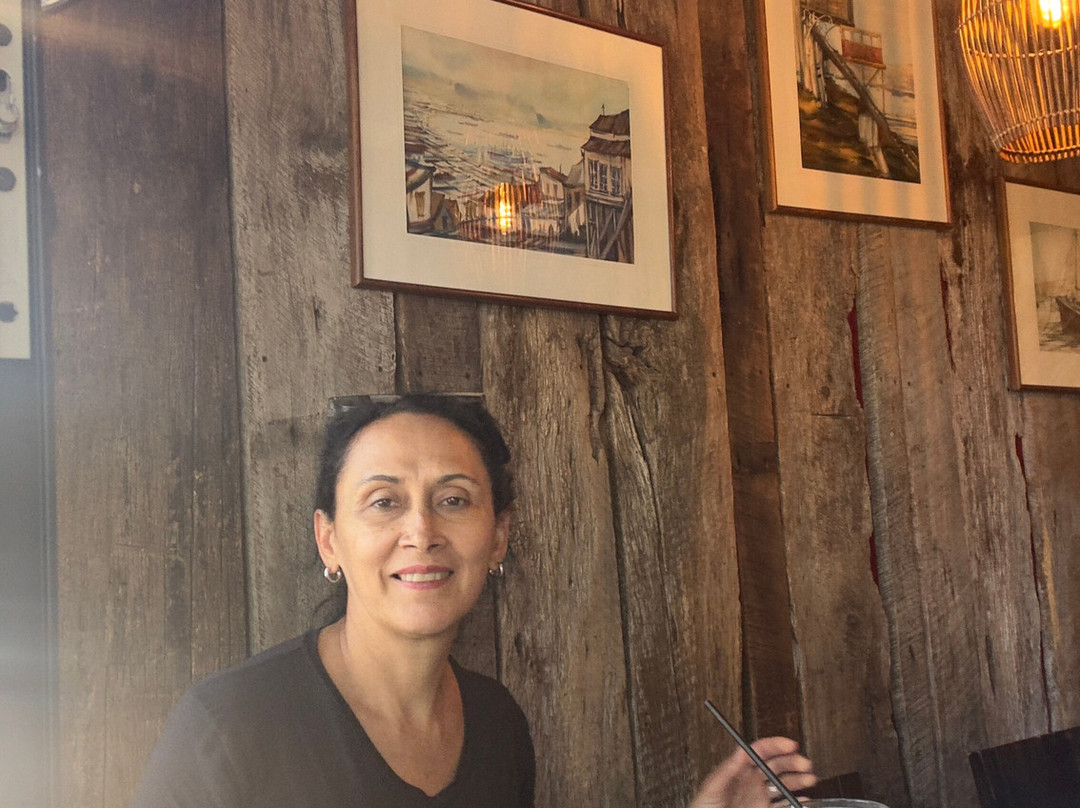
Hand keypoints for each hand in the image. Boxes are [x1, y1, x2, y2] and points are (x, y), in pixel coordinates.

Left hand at [689, 736, 815, 807]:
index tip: (791, 745)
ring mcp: (758, 798)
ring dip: (797, 779)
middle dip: (792, 762)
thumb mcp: (711, 789)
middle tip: (805, 764)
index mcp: (738, 771)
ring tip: (810, 779)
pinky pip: (783, 805)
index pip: (759, 752)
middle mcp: (751, 783)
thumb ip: (726, 771)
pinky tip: (804, 799)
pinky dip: (796, 801)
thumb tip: (740, 752)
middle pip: (775, 766)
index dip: (776, 745)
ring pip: (782, 784)